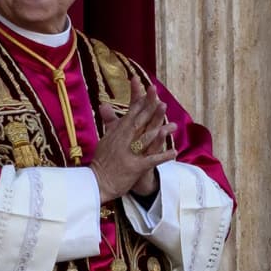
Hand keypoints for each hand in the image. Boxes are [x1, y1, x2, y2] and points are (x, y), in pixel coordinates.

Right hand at [91, 76, 176, 202]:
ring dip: (161, 132)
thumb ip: (109, 121)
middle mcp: (122, 140)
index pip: (130, 113)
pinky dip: (163, 157)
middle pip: (139, 122)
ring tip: (174, 125)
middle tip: (161, 99)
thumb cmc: (102, 161)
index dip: (140, 100)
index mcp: (116, 133)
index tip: (148, 88)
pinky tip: (174, 152)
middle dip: (151, 110)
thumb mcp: (104, 138)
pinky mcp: (134, 167)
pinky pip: (151, 161)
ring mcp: (129, 154)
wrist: (96, 182)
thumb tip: (104, 104)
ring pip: (146, 140)